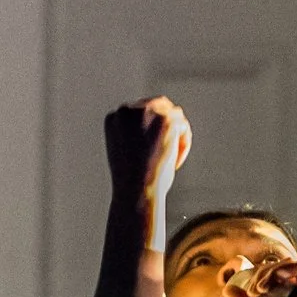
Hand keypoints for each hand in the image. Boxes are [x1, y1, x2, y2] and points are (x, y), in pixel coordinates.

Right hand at [104, 96, 191, 215]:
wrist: (136, 191)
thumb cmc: (133, 184)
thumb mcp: (128, 156)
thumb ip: (138, 139)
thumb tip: (159, 135)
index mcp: (114, 118)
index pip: (140, 112)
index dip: (152, 129)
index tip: (154, 152)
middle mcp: (127, 110)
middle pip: (158, 105)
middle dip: (168, 126)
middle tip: (172, 151)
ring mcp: (146, 112)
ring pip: (173, 114)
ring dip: (177, 136)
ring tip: (172, 160)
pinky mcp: (165, 120)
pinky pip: (182, 125)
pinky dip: (183, 144)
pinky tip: (175, 162)